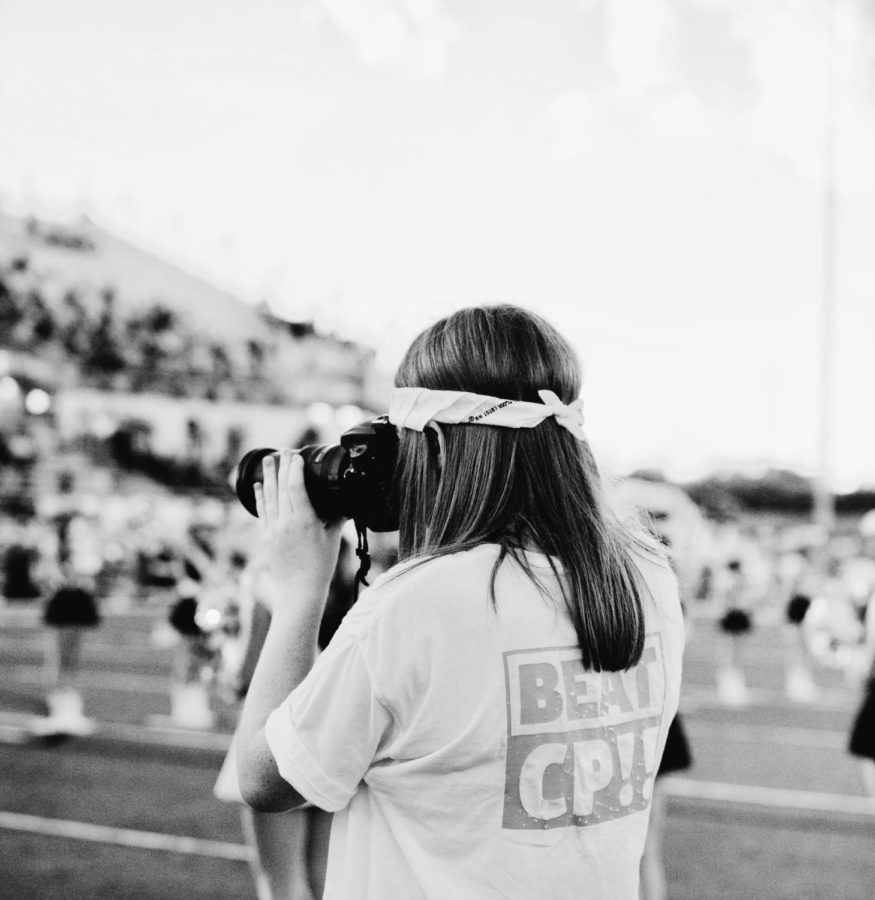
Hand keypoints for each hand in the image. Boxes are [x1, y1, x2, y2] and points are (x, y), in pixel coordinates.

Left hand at [253, 449, 343, 606]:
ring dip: (268, 477)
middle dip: (282, 467)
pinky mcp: (266, 538)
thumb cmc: (320, 567)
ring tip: (268, 460)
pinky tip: (258, 486)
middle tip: (283, 450)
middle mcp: (286, 523)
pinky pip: (262, 512)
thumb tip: (344, 503)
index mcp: (304, 521)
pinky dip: (260, 497)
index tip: (297, 456)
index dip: (295, 469)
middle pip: (281, 488)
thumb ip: (336, 518)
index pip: (296, 487)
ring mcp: (273, 530)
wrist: (299, 591)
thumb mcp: (332, 539)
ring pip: (269, 497)